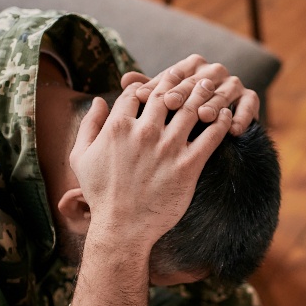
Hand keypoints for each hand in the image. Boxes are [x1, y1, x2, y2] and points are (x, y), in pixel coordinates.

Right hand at [65, 81, 230, 305]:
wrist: (122, 229)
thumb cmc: (100, 194)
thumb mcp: (81, 158)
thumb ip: (89, 125)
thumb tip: (98, 100)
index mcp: (118, 127)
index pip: (138, 92)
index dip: (150, 85)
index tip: (162, 86)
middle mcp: (143, 132)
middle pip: (167, 93)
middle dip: (181, 82)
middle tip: (193, 76)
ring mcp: (167, 149)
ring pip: (192, 109)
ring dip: (204, 95)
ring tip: (212, 89)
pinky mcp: (188, 166)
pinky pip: (210, 136)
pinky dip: (220, 122)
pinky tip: (224, 116)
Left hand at [121, 54, 258, 135]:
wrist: (203, 141)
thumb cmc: (177, 120)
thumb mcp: (159, 107)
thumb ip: (146, 92)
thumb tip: (125, 79)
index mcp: (191, 68)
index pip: (176, 71)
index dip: (161, 83)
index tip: (146, 98)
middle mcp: (213, 72)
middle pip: (201, 78)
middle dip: (186, 91)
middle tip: (172, 105)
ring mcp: (232, 84)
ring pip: (225, 89)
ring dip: (214, 102)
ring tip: (203, 116)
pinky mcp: (249, 99)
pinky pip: (249, 102)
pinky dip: (242, 114)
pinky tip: (232, 130)